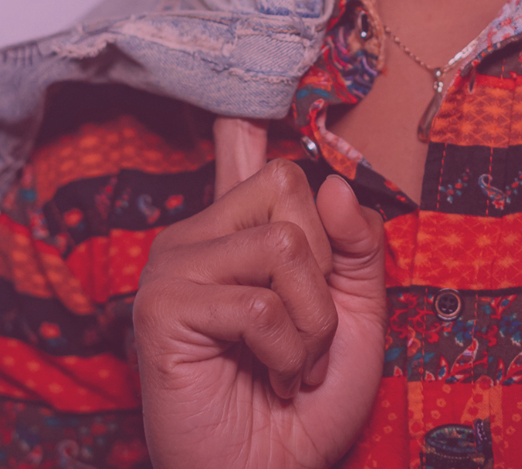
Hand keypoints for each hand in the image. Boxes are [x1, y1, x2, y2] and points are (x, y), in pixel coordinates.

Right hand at [133, 158, 385, 468]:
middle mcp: (198, 233)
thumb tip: (335, 186)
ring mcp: (174, 267)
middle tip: (307, 330)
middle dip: (323, 269)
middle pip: (286, 186)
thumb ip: (358, 246)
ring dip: (311, 321)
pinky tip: (272, 380)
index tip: (238, 120)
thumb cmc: (310, 400)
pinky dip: (287, 353)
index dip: (246, 129)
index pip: (244, 145)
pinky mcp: (162, 309)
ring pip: (281, 245)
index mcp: (236, 227)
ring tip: (293, 361)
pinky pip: (259, 306)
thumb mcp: (359, 313)